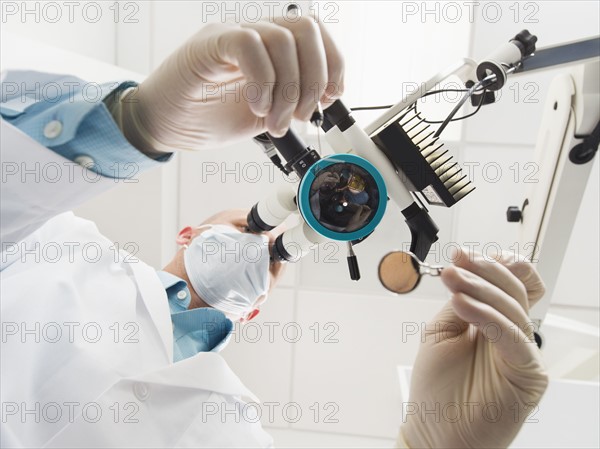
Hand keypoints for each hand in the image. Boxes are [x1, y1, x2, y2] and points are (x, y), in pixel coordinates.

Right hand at [120, 16, 343, 153]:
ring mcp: (232, 35)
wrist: (166, 124)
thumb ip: (290, 102)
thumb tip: (320, 101)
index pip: (315, 33)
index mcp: (272, 49)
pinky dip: (262, 80)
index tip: (330, 97)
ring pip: (282, 39)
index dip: (333, 63)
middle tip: (300, 115)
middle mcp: (255, 34)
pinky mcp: (209, 43)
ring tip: (274, 121)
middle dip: (314, 78)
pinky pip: (248, 44)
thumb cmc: (208, 117)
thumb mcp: (264, 115)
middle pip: (306, 29)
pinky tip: (256, 106)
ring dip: (288, 90)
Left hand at [399, 248, 547, 448]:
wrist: (434, 430)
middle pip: (515, 291)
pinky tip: (462, 304)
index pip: (511, 285)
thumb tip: (465, 275)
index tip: (463, 254)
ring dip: (480, 288)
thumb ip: (459, 304)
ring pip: (514, 310)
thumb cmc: (437, 388)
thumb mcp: (441, 333)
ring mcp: (521, 354)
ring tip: (454, 280)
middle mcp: (511, 335)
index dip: (495, 265)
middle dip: (485, 271)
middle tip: (459, 261)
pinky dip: (487, 317)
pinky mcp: (527, 375)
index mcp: (493, 323)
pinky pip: (513, 339)